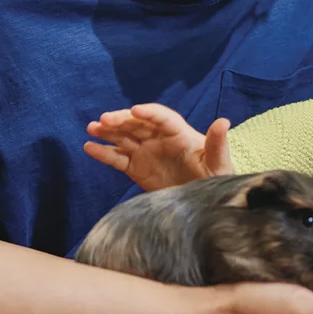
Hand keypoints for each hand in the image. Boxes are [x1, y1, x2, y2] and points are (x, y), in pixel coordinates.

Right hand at [84, 103, 230, 190]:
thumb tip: (223, 122)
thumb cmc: (214, 179)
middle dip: (121, 119)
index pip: (162, 118)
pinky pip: (118, 158)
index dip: (148, 113)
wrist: (203, 203)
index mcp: (180, 133)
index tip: (135, 110)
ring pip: (124, 137)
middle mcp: (160, 139)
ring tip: (92, 128)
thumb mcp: (218, 163)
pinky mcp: (136, 168)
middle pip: (138, 124)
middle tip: (103, 120)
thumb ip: (217, 143)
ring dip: (108, 131)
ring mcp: (146, 153)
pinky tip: (89, 148)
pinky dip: (104, 153)